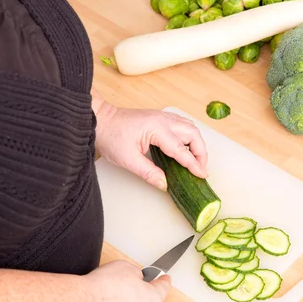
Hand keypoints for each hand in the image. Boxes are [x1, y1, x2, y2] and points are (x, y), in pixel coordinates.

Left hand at [92, 90, 207, 190]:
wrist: (100, 120)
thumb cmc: (110, 136)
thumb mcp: (128, 160)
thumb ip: (149, 173)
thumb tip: (165, 185)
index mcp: (157, 129)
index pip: (181, 150)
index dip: (193, 164)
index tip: (202, 175)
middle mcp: (164, 120)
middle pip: (193, 134)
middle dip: (201, 152)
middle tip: (200, 169)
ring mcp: (163, 116)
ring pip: (190, 127)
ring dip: (196, 143)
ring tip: (195, 160)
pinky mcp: (160, 117)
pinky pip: (183, 124)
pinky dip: (189, 136)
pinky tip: (186, 148)